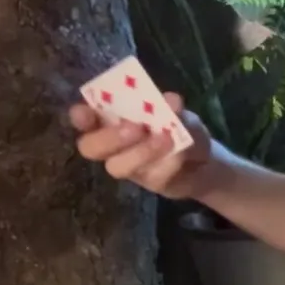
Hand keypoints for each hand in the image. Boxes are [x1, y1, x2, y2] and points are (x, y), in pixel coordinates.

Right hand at [71, 92, 215, 199]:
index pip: (84, 119)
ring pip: (117, 166)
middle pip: (90, 147)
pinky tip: (181, 154)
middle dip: (109, 137)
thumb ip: (173, 108)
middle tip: (135, 127)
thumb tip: (171, 100)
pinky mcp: (150, 183)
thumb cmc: (180, 129)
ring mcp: (129, 166)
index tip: (85, 112)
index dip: (80, 116)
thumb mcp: (180, 115)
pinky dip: (169, 163)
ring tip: (166, 139)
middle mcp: (113, 145)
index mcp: (111, 120)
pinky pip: (152, 176)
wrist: (204, 161)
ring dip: (141, 152)